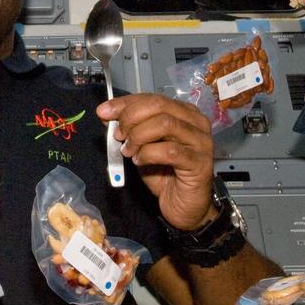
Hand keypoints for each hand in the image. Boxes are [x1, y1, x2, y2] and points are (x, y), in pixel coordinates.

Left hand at [96, 94, 215, 230]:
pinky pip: (170, 151)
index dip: (125, 103)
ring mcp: (201, 141)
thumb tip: (106, 114)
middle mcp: (196, 122)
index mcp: (183, 112)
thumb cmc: (164, 174)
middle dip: (131, 118)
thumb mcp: (141, 146)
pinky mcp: (200, 162)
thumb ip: (130, 129)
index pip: (152, 98)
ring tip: (129, 151)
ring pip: (164, 124)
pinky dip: (148, 154)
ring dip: (139, 137)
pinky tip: (140, 162)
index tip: (103, 112)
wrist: (183, 206)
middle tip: (118, 135)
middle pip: (159, 106)